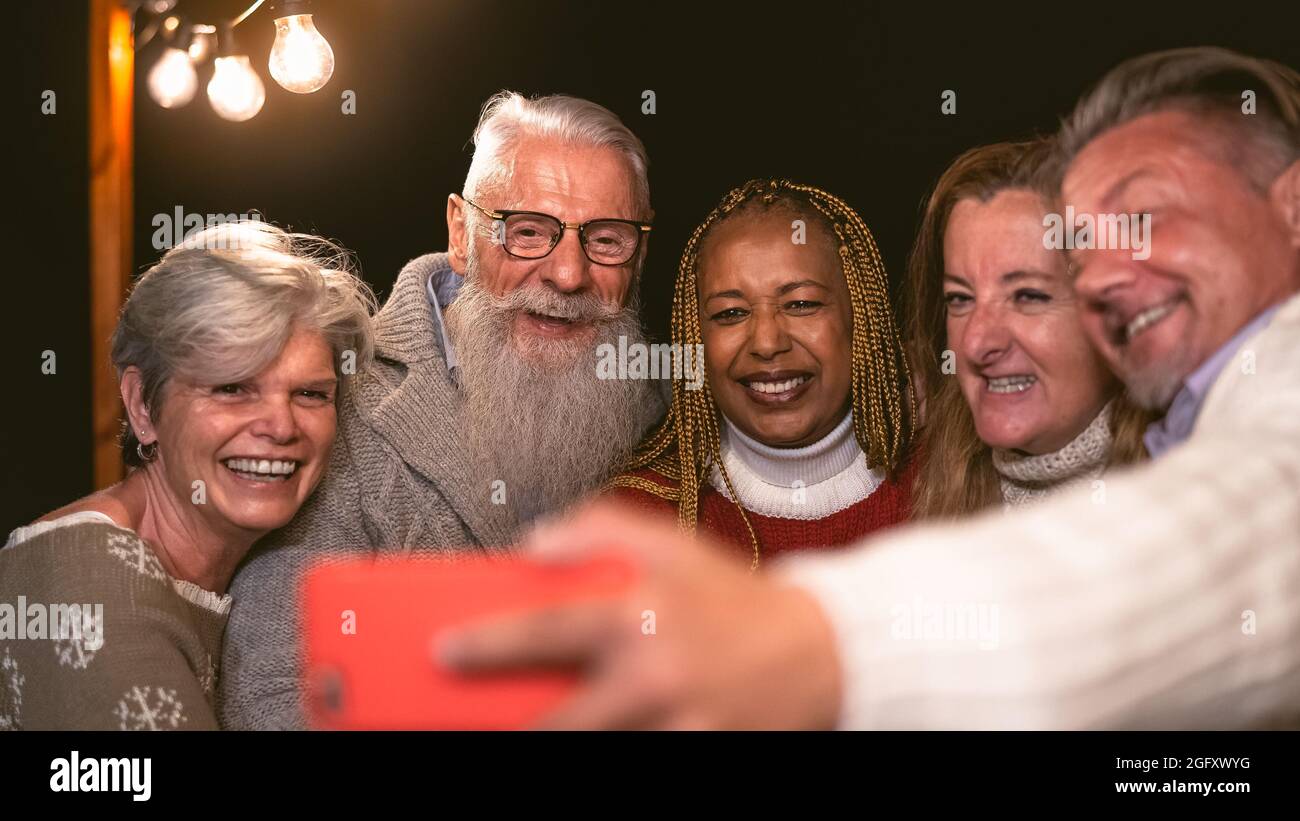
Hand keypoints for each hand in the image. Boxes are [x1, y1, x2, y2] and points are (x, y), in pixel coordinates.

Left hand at [437, 501, 843, 728]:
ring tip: (531, 726)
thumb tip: (532, 543)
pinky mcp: (701, 755)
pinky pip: (639, 760)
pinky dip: (616, 748)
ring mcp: (680, 726)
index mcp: (643, 613)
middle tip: (474, 719)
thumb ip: (598, 528)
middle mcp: (657, 676)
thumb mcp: (672, 543)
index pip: (547, 630)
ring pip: (597, 749)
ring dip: (562, 739)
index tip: (444, 649)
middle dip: (512, 729)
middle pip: (561, 721)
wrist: (818, 651)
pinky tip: (609, 731)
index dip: (487, 642)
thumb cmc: (735, 599)